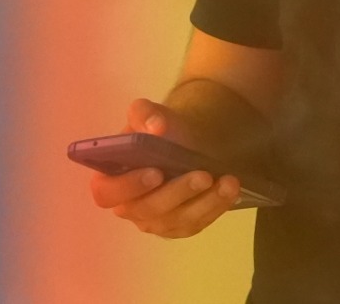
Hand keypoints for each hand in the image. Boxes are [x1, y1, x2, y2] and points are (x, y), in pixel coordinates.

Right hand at [88, 98, 243, 238]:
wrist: (185, 140)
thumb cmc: (160, 131)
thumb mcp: (149, 115)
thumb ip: (145, 114)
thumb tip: (157, 126)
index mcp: (111, 181)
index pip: (107, 193)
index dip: (129, 186)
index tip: (155, 172)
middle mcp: (129, 207)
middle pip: (148, 210)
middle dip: (177, 193)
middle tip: (203, 175)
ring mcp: (155, 221)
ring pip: (178, 220)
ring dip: (205, 202)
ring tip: (228, 182)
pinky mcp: (180, 226)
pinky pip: (197, 223)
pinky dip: (216, 207)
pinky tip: (232, 190)